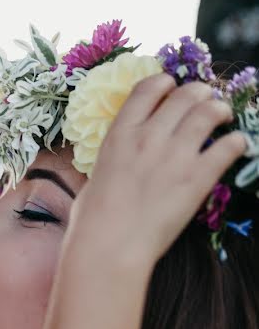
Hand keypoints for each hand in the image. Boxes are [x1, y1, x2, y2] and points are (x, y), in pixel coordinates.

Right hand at [70, 74, 246, 266]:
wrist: (109, 246)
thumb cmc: (92, 219)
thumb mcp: (95, 177)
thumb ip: (115, 160)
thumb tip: (121, 161)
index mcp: (119, 135)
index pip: (147, 88)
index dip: (164, 82)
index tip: (171, 87)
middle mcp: (149, 137)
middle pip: (185, 94)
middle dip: (199, 93)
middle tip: (205, 101)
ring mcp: (175, 155)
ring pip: (210, 112)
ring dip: (221, 110)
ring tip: (223, 117)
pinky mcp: (198, 177)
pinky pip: (229, 146)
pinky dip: (236, 142)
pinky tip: (236, 146)